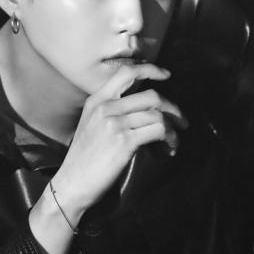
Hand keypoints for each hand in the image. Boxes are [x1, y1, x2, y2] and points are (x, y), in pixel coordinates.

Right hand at [51, 63, 186, 215]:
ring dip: (174, 127)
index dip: (150, 70)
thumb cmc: (84, 159)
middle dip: (173, 107)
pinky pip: (159, 130)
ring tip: (175, 139)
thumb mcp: (90, 125)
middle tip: (181, 120)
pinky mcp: (125, 141)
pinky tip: (170, 148)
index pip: (126, 72)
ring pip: (158, 114)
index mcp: (96, 100)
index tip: (166, 74)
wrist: (72, 183)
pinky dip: (170, 138)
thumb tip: (142, 107)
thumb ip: (110, 111)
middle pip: (151, 96)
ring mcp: (115, 124)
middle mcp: (106, 107)